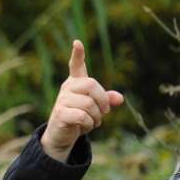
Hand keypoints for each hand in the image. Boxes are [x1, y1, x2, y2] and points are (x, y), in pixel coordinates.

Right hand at [40, 40, 124, 161]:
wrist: (62, 136)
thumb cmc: (79, 118)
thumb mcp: (95, 108)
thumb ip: (107, 100)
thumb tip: (120, 99)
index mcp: (75, 83)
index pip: (76, 66)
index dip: (77, 54)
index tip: (77, 43)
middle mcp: (67, 88)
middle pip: (92, 85)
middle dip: (103, 100)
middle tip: (104, 112)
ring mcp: (62, 100)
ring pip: (89, 103)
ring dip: (96, 116)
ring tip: (93, 122)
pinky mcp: (60, 113)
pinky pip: (82, 115)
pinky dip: (89, 123)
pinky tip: (85, 126)